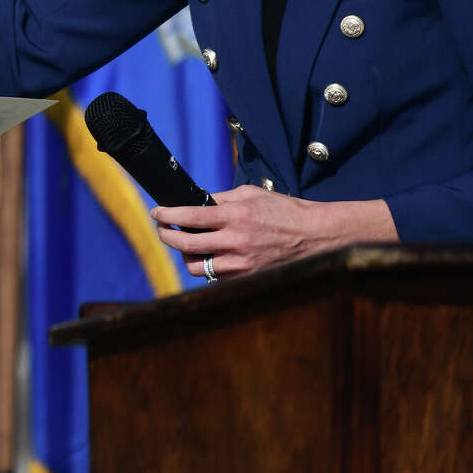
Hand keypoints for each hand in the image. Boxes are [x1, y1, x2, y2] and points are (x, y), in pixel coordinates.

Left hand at [151, 186, 395, 280]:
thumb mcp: (251, 195)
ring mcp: (241, 264)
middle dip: (167, 236)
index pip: (190, 216)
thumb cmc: (284, 211)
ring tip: (185, 244)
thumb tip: (195, 201)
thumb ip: (222, 199)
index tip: (156, 212)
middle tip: (163, 229)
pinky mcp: (248, 278)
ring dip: (185, 256)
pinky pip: (217, 277)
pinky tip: (208, 255)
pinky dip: (208, 266)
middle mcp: (235, 243)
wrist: (316, 236)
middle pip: (186, 246)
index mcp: (235, 217)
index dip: (167, 215)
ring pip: (198, 267)